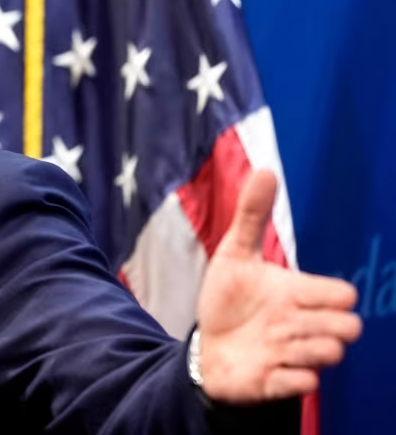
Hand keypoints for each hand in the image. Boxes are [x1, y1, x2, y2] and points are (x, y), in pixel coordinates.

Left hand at [196, 169, 361, 403]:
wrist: (206, 345)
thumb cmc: (227, 299)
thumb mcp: (234, 254)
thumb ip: (252, 216)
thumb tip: (267, 170)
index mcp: (297, 293)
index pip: (344, 295)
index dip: (329, 294)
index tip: (296, 293)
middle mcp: (302, 325)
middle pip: (349, 328)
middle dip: (323, 323)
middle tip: (285, 320)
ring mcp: (294, 356)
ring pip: (331, 354)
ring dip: (304, 348)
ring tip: (274, 342)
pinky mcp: (280, 383)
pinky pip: (304, 385)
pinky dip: (289, 377)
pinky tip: (267, 367)